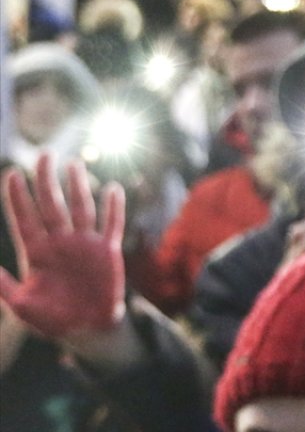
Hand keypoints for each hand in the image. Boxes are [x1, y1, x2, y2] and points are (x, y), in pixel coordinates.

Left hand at [0, 155, 125, 338]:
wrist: (86, 329)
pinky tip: (113, 189)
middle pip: (52, 205)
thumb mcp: (20, 305)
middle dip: (47, 180)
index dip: (19, 197)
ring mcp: (84, 244)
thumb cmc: (50, 319)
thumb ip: (2, 285)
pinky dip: (114, 208)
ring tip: (73, 164)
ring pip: (80, 208)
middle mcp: (60, 242)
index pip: (25, 218)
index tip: (13, 174)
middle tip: (44, 154)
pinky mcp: (107, 252)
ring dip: (78, 186)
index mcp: (37, 252)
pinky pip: (111, 225)